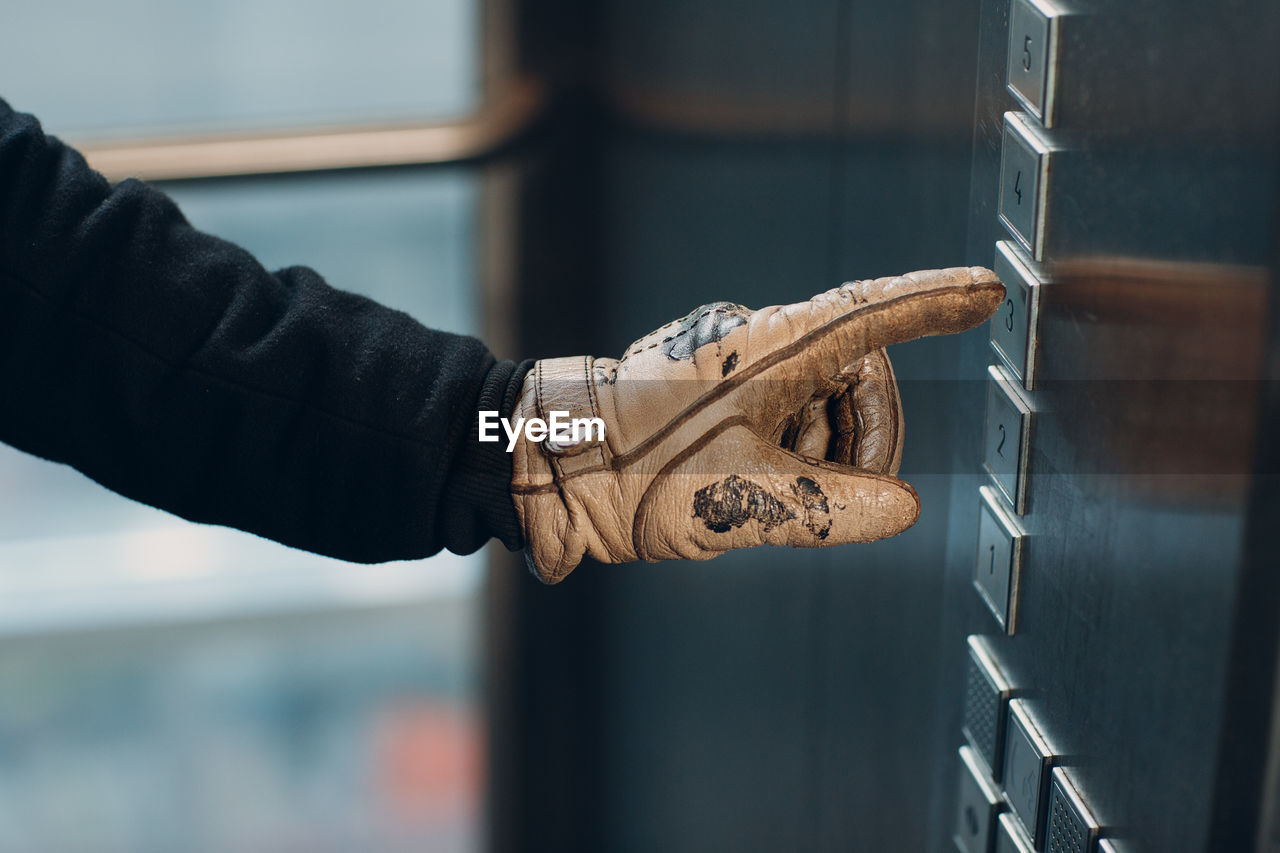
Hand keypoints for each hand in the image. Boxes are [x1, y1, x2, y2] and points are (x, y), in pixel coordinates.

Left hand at [511, 267, 1003, 582]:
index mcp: (771, 347)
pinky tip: (749, 489)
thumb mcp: (742, 501)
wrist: (549, 467)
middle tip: (838, 499)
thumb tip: (902, 510)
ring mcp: (736, 368)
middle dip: (864, 441)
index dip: (935, 303)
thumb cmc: (631, 471)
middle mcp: (758, 345)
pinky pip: (785, 420)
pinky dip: (790, 459)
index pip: (873, 314)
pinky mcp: (718, 395)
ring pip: (822, 407)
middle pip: (858, 378)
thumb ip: (834, 511)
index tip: (984, 293)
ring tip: (768, 498)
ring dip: (821, 459)